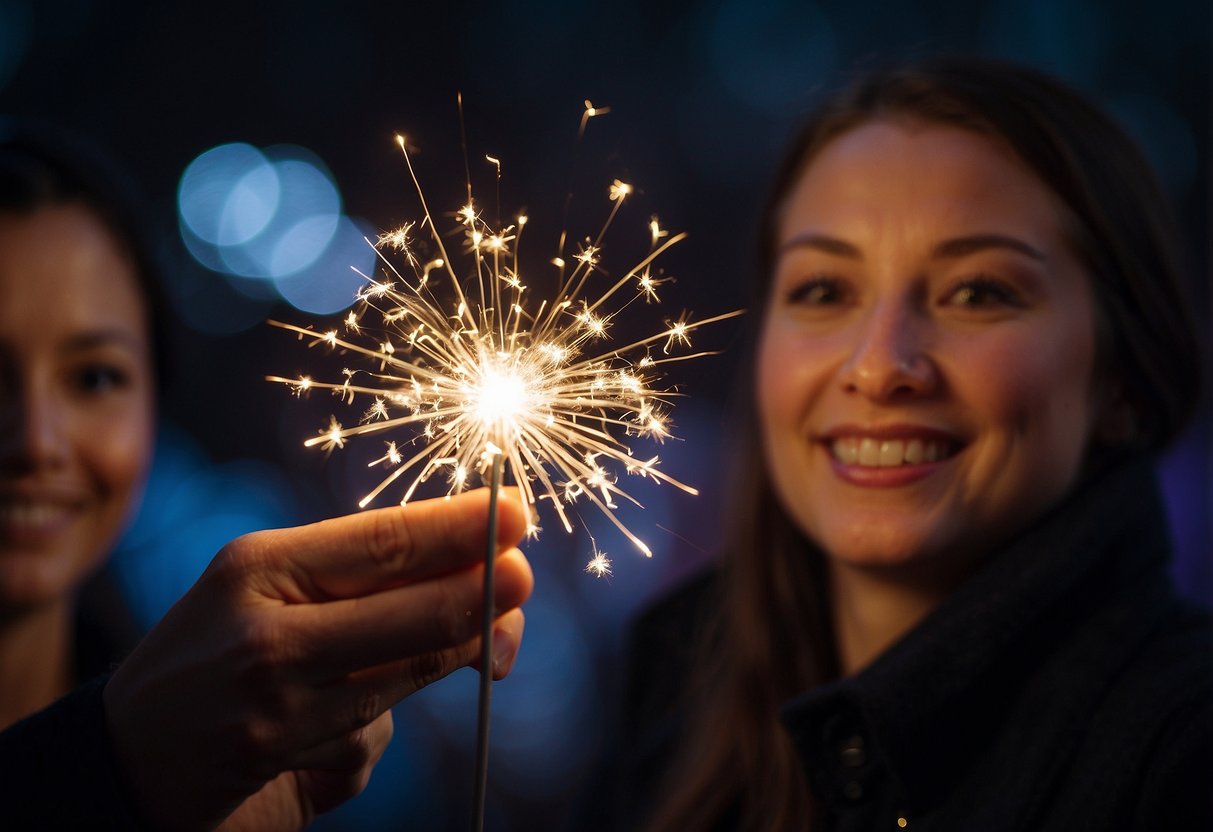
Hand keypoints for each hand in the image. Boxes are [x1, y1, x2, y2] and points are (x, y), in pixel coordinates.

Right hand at [103, 488, 531, 830]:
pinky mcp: (280, 755)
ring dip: (459, 652)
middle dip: (481, 592)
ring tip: (496, 641)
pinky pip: (370, 736)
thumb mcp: (267, 593)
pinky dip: (378, 723)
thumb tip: (476, 592)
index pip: (383, 540)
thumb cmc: (216, 654)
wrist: (128, 753)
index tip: (515, 512)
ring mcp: (273, 697)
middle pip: (408, 607)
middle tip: (524, 575)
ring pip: (404, 669)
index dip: (459, 527)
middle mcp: (264, 626)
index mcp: (260, 564)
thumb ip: (360, 587)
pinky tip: (340, 727)